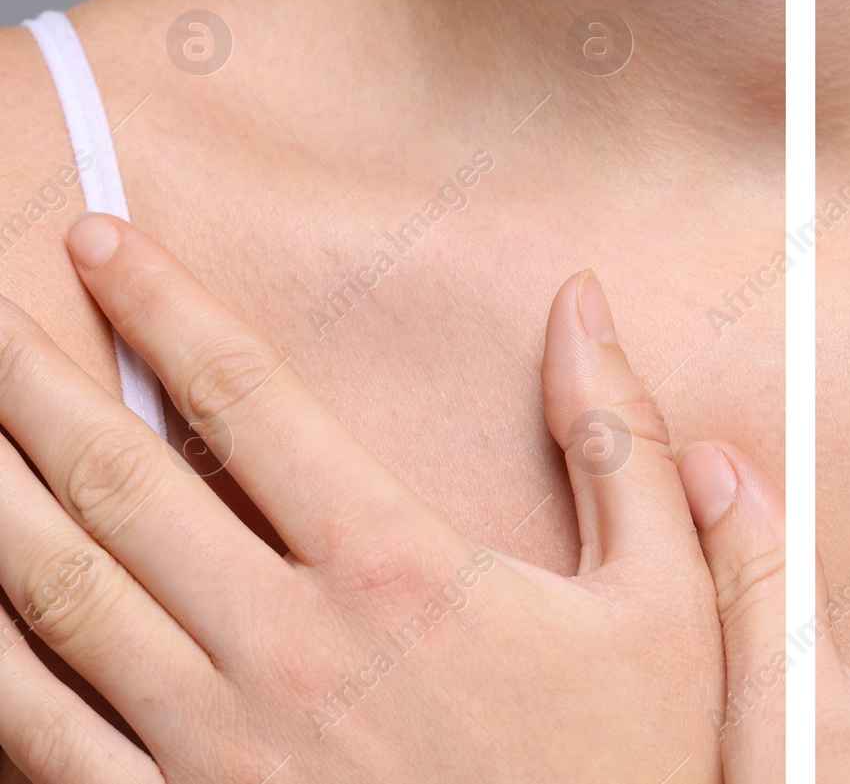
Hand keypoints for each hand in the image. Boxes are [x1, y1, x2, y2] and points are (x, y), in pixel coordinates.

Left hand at [0, 213, 775, 782]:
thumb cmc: (626, 771)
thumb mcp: (665, 604)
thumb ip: (619, 444)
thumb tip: (582, 304)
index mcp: (396, 572)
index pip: (247, 400)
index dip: (161, 305)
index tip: (96, 240)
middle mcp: (285, 648)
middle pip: (120, 481)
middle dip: (32, 376)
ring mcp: (217, 750)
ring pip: (56, 599)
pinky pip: (42, 739)